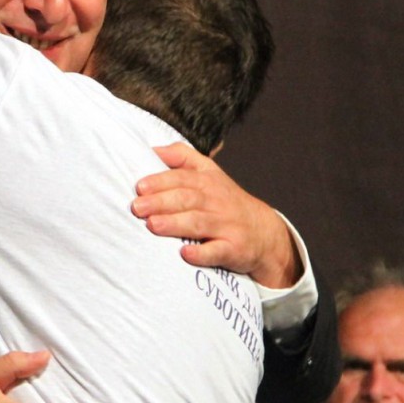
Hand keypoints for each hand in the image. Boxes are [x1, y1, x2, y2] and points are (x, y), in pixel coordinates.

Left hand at [131, 142, 299, 287]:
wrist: (265, 232)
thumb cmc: (227, 201)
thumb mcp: (210, 172)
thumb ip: (182, 157)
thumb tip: (153, 149)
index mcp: (208, 182)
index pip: (182, 178)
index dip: (160, 182)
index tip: (139, 187)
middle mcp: (216, 202)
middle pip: (187, 199)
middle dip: (161, 202)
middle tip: (137, 207)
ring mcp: (226, 226)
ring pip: (198, 223)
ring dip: (175, 224)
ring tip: (152, 225)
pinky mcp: (233, 249)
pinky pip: (217, 251)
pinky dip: (201, 253)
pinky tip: (185, 253)